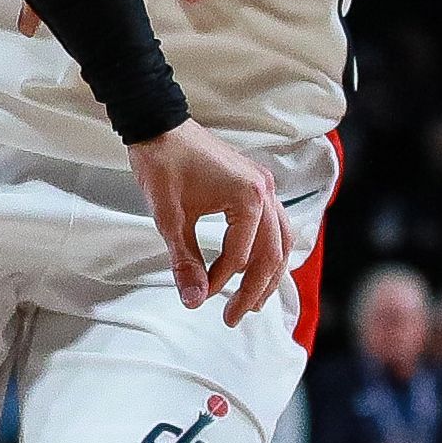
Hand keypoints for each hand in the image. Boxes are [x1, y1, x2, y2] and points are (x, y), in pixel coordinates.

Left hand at [127, 120, 289, 322]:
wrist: (159, 126)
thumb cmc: (163, 165)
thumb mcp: (170, 218)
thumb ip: (185, 261)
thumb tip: (192, 301)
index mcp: (249, 198)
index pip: (240, 256)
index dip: (219, 282)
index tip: (199, 296)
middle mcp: (265, 192)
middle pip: (272, 254)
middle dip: (254, 290)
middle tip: (233, 316)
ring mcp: (264, 187)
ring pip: (281, 241)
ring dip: (268, 273)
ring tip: (251, 300)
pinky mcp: (257, 185)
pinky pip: (275, 226)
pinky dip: (268, 251)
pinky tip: (255, 266)